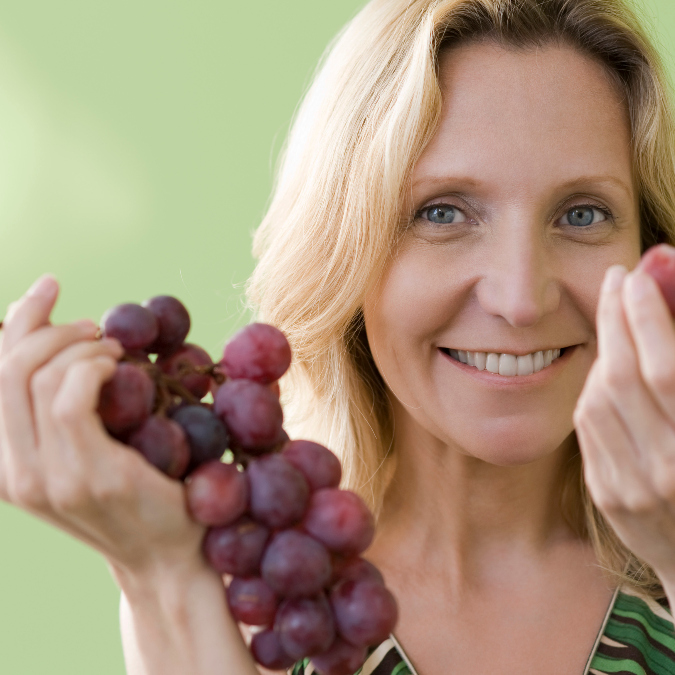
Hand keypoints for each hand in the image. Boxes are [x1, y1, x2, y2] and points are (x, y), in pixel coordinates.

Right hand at [0, 276, 208, 580]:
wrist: (169, 555)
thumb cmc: (137, 495)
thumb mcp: (86, 452)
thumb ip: (60, 413)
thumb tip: (59, 347)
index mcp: (6, 464)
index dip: (15, 322)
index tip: (49, 287)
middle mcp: (14, 474)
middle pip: (6, 371)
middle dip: (47, 326)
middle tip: (93, 325)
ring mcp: (46, 479)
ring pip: (36, 380)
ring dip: (79, 347)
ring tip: (114, 348)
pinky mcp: (85, 475)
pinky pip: (71, 400)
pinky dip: (94, 368)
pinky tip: (119, 366)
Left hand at [574, 264, 674, 585]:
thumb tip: (669, 290)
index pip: (664, 373)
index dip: (648, 317)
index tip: (639, 276)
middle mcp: (665, 470)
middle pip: (622, 377)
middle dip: (615, 318)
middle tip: (617, 279)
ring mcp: (630, 487)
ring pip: (597, 398)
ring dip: (604, 347)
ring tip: (617, 316)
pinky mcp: (607, 494)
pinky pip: (588, 425)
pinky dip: (595, 386)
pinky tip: (608, 363)